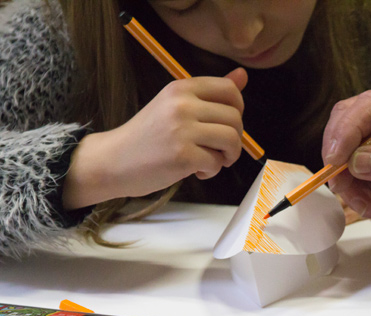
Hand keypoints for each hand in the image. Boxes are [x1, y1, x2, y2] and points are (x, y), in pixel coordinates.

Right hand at [63, 68, 247, 209]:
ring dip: (228, 156)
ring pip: (232, 140)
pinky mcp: (183, 156)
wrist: (113, 160)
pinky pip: (217, 163)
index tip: (226, 124)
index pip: (230, 90)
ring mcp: (182, 130)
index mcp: (181, 88)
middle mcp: (182, 105)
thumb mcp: (175, 105)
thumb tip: (243, 75)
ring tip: (212, 160)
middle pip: (235, 118)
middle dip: (235, 138)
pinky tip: (196, 171)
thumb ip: (210, 93)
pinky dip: (212, 171)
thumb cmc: (148, 136)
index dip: (238, 110)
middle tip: (219, 149)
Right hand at [323, 87, 370, 229]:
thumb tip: (358, 160)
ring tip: (370, 205)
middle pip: (347, 120)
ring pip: (341, 148)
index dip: (347, 130)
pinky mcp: (370, 159)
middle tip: (342, 185)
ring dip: (346, 180)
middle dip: (339, 155)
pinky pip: (345, 171)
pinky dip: (352, 192)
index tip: (335, 160)